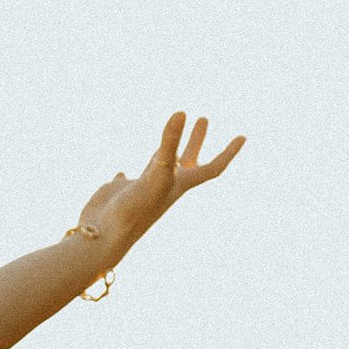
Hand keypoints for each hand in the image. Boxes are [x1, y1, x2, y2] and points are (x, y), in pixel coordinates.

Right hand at [69, 110, 243, 267]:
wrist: (104, 237)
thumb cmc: (135, 210)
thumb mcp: (157, 173)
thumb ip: (169, 143)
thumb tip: (181, 112)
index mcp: (180, 186)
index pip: (212, 168)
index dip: (229, 152)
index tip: (243, 137)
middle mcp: (165, 186)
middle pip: (189, 161)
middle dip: (197, 140)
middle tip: (203, 118)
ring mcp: (143, 188)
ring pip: (160, 165)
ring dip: (168, 147)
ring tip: (172, 128)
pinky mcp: (121, 189)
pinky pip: (129, 177)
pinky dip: (128, 171)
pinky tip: (123, 170)